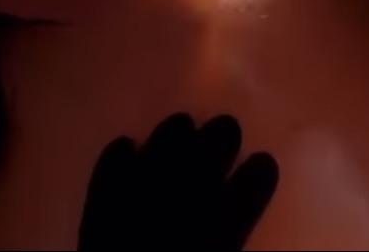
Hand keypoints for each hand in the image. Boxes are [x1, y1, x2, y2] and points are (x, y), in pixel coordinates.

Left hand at [78, 113, 278, 251]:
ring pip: (174, 129)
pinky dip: (126, 153)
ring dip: (179, 137)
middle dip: (223, 138)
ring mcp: (149, 177)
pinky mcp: (108, 185)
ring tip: (177, 146)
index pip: (260, 171)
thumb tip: (234, 213)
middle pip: (221, 133)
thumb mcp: (223, 250)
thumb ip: (232, 228)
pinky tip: (130, 155)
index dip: (260, 169)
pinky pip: (120, 151)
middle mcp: (195, 183)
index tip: (258, 168)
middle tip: (219, 149)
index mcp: (229, 214)